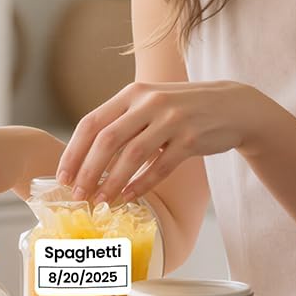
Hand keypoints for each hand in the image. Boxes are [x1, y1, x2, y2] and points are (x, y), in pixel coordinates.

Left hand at [56, 81, 271, 205]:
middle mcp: (149, 102)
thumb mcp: (150, 103)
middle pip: (107, 140)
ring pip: (132, 156)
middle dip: (88, 171)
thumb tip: (88, 156)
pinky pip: (160, 167)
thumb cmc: (183, 109)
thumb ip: (122, 121)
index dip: (74, 151)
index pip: (92, 122)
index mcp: (132, 93)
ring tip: (101, 201)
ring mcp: (171, 120)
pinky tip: (130, 197)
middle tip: (78, 195)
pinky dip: (142, 184)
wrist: (233, 106)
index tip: (63, 176)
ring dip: (113, 182)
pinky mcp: (190, 139)